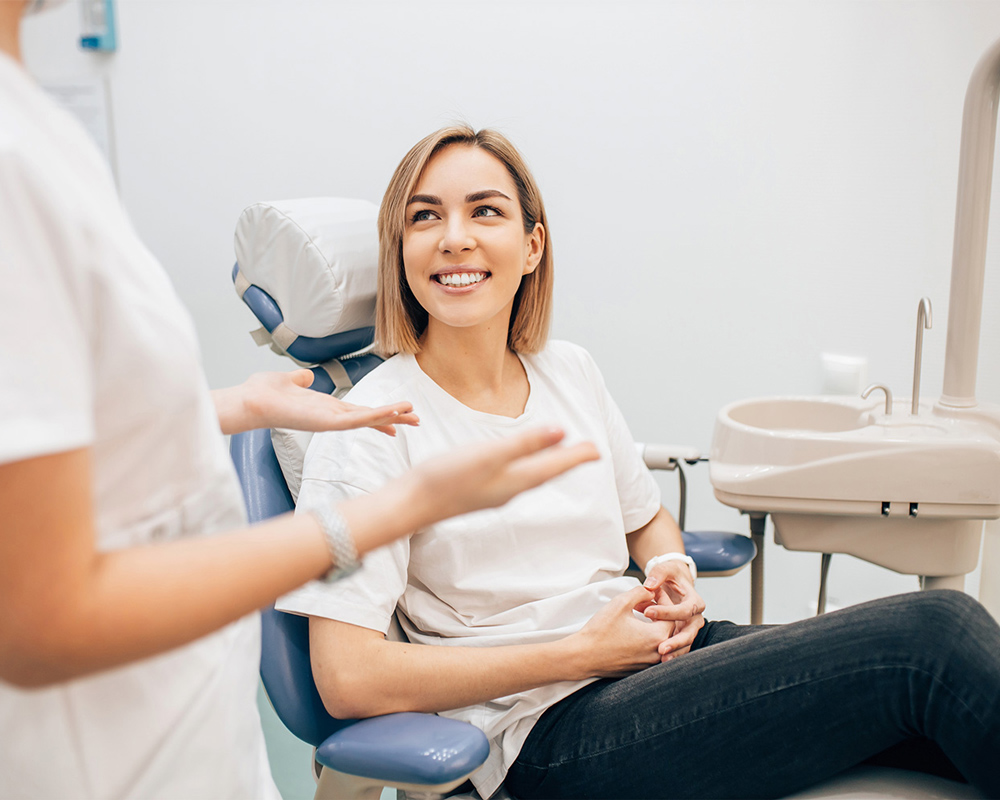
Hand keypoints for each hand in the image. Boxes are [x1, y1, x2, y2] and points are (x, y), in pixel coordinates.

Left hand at [218, 369, 419, 434]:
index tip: (398, 417)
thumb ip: (300, 379)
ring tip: (413, 414)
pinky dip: (376, 417)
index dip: (379, 414)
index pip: (359, 412)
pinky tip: (392, 414)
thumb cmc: (263, 393)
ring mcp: (330, 422)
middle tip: (417, 420)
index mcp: (325, 408)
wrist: (249, 400)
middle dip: (394, 418)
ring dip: (391, 416)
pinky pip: (357, 421)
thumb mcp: (288, 380)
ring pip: (368, 420)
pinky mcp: (327, 423)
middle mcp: (331, 417)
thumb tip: (306, 376)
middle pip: (370, 417)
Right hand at [411, 427, 599, 525]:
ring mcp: (494, 492)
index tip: (598, 450)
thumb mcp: (489, 455)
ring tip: (560, 455)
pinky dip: (527, 467)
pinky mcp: (478, 490)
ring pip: (531, 476)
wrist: (411, 504)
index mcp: (516, 480)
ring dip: (549, 465)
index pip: (555, 466)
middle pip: (547, 473)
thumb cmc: (446, 478)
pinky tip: (519, 464)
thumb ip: (525, 443)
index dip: (577, 456)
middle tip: (588, 452)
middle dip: (568, 461)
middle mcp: (509, 490)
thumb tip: (561, 431)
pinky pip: (514, 477)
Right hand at [570, 585, 674, 678]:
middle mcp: (656, 653)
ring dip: (654, 627)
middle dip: (660, 613)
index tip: (653, 592)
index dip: (664, 601)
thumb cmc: (601, 630)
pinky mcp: (639, 669)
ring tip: (641, 615)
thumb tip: (651, 591)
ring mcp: (648, 664)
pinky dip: (648, 640)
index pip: (672, 615)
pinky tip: (634, 630)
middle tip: (647, 602)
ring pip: (661, 642)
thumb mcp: (621, 603)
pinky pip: (651, 652)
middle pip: (668, 629)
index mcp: (656, 637)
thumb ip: (640, 592)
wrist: (583, 656)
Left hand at [641, 561, 705, 660]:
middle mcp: (695, 617)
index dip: (666, 612)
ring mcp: (689, 629)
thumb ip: (658, 573)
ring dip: (675, 652)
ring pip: (686, 644)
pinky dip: (672, 654)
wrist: (674, 584)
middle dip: (676, 641)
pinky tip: (660, 661)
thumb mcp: (666, 569)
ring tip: (661, 659)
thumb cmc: (670, 576)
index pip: (684, 610)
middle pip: (690, 633)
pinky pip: (679, 648)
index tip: (647, 612)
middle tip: (661, 648)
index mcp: (695, 601)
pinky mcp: (682, 636)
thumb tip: (649, 585)